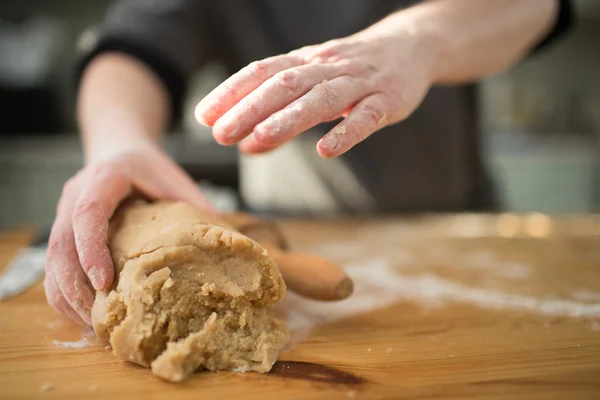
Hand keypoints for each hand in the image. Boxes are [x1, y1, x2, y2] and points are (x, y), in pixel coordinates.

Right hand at [44, 141, 212, 324]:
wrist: (121, 153)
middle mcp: (75, 195)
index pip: (87, 214)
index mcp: (104, 178)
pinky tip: (85, 316)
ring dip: (68, 296)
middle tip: (100, 318)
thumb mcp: (174, 180)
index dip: (92, 249)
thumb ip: (193, 206)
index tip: (104, 282)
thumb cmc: (149, 169)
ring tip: (93, 325)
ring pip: (51, 260)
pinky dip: (65, 294)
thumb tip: (225, 243)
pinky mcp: (62, 233)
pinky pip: (53, 267)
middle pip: (60, 244)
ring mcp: (62, 214)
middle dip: (75, 285)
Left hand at [195, 28, 436, 156]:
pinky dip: (346, 132)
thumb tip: (244, 145)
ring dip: (289, 118)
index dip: (232, 92)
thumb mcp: (314, 84)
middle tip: (221, 134)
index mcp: (306, 61)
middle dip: (250, 108)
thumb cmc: (351, 70)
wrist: (410, 46)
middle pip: (285, 84)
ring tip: (260, 138)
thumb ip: (280, 114)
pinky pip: (367, 117)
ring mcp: (359, 83)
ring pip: (321, 98)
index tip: (204, 115)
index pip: (263, 72)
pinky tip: (327, 149)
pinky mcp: (387, 100)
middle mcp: (328, 67)